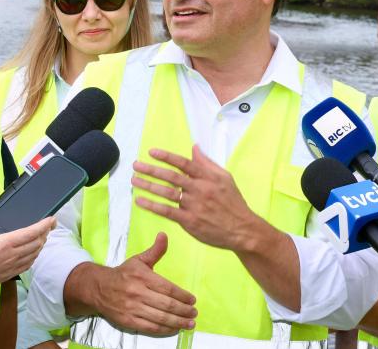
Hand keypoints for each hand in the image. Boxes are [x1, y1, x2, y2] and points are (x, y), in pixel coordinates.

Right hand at [0, 214, 53, 293]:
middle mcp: (13, 255)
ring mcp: (13, 265)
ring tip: (43, 236)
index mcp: (6, 243)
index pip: (32, 232)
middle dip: (46, 232)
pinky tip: (33, 252)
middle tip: (49, 225)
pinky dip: (34, 255)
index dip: (44, 225)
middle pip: (38, 242)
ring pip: (35, 253)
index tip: (51, 219)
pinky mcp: (11, 274)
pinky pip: (29, 264)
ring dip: (41, 244)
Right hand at [68, 233, 196, 335]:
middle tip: (194, 313)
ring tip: (189, 323)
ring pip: (160, 318)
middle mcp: (137, 293)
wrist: (98, 288)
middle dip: (183, 310)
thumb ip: (155, 251)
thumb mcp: (138, 260)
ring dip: (178, 322)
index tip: (192, 300)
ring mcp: (132, 309)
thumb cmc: (123, 274)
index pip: (167, 288)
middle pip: (166, 305)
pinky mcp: (128, 321)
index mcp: (142, 277)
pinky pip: (150, 328)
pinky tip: (175, 329)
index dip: (182, 296)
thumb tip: (164, 235)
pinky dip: (165, 330)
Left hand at [132, 145, 263, 251]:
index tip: (151, 152)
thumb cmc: (233, 202)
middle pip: (171, 177)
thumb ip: (207, 163)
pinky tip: (140, 201)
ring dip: (148, 186)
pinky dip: (152, 205)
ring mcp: (194, 206)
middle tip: (136, 165)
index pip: (184, 163)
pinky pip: (167, 211)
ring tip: (134, 180)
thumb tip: (194, 148)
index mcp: (208, 177)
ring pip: (166, 193)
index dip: (166, 157)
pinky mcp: (189, 221)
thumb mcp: (225, 178)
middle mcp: (200, 189)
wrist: (242, 229)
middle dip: (151, 170)